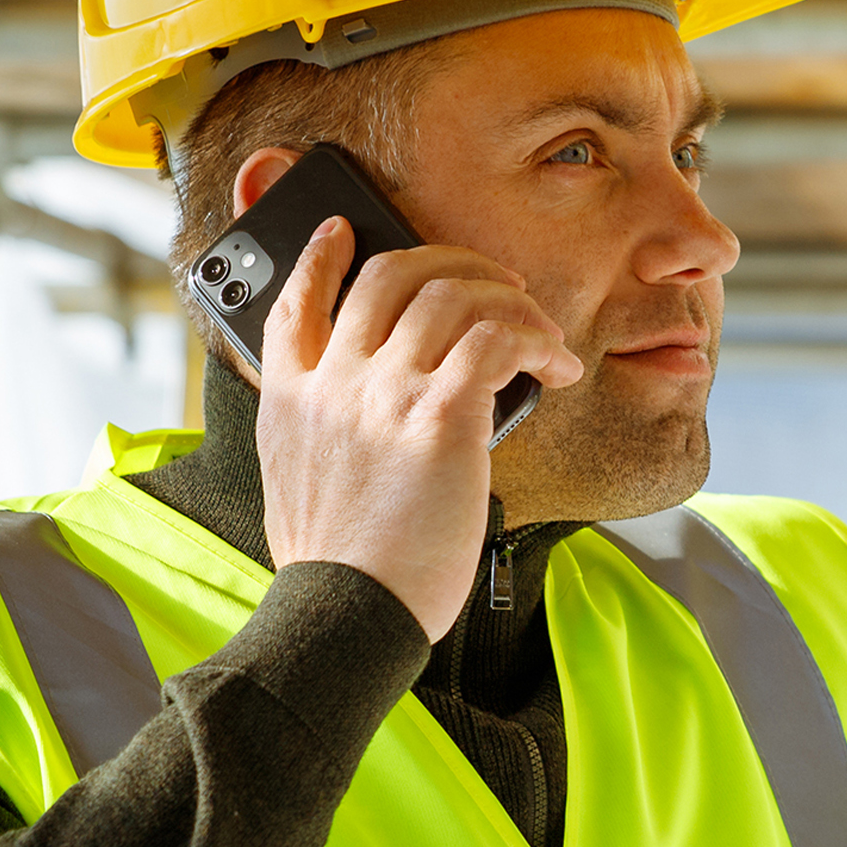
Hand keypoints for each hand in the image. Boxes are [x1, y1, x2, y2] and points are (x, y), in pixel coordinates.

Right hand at [256, 216, 583, 640]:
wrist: (345, 614)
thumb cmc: (336, 574)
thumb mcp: (292, 489)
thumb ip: (317, 439)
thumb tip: (361, 428)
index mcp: (291, 401)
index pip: (294, 303)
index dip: (321, 258)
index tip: (344, 232)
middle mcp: (333, 382)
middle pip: (390, 276)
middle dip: (451, 262)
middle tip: (494, 283)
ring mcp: (384, 393)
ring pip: (453, 295)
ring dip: (509, 302)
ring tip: (540, 333)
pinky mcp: (440, 417)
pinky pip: (498, 341)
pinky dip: (535, 342)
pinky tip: (555, 367)